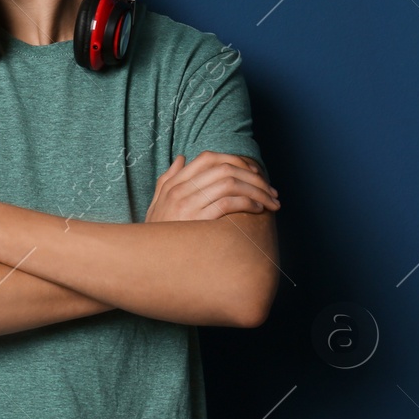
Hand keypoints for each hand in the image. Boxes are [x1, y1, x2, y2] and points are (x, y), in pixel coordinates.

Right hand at [145, 153, 278, 222]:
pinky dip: (247, 203)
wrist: (147, 260)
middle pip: (225, 169)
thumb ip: (167, 179)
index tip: (253, 173)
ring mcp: (187, 205)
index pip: (208, 158)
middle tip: (271, 191)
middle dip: (254, 177)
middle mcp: (179, 190)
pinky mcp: (196, 221)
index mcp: (173, 184)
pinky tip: (257, 209)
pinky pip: (227, 203)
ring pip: (230, 183)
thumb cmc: (156, 234)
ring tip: (270, 202)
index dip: (236, 161)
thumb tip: (181, 158)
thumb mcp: (157, 203)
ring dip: (257, 190)